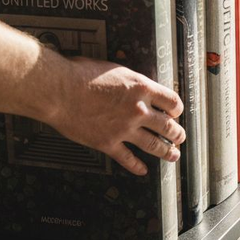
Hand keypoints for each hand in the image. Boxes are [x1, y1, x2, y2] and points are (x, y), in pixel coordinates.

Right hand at [0, 19, 184, 176]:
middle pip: (168, 125)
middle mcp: (138, 110)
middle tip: (180, 137)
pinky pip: (128, 158)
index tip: (177, 113)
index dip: (177, 108)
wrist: (59, 90)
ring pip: (154, 144)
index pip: (171, 101)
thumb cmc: (80, 73)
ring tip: (173, 155)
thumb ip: (128, 80)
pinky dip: (136, 166)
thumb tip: (134, 84)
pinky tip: (142, 170)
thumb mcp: (112, 68)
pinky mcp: (108, 143)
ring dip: (166, 151)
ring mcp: (124, 129)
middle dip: (177, 133)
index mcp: (141, 88)